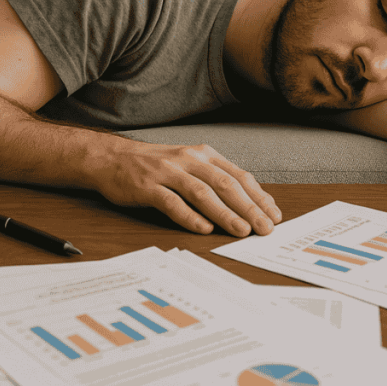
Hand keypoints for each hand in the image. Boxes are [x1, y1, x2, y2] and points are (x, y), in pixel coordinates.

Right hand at [92, 142, 281, 236]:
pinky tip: (203, 229)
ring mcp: (167, 173)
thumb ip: (213, 180)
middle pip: (224, 185)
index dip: (258, 196)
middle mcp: (188, 161)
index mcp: (203, 155)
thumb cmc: (154, 166)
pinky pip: (172, 202)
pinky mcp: (147, 186)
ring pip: (202, 193)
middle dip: (248, 208)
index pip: (238, 176)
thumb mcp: (188, 165)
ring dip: (224, 213)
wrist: (111, 158)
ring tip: (241, 230)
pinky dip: (189, 216)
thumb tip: (246, 204)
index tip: (274, 215)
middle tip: (264, 228)